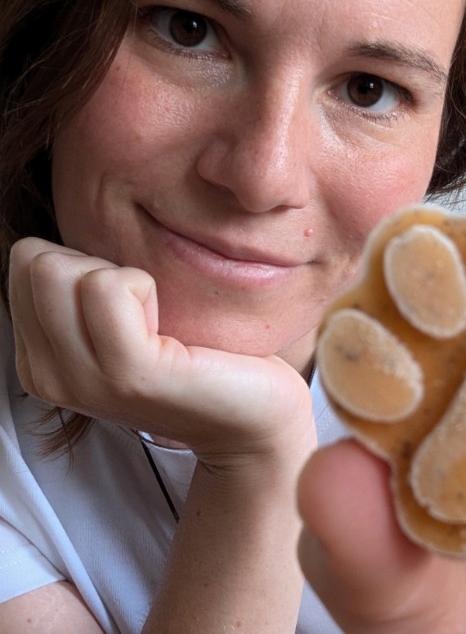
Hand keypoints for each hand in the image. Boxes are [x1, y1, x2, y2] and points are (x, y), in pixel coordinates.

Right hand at [9, 238, 313, 465]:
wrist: (251, 414)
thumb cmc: (196, 357)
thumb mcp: (121, 324)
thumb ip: (81, 291)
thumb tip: (60, 239)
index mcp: (40, 360)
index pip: (25, 261)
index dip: (84, 263)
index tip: (126, 304)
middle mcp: (48, 377)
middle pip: (35, 260)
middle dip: (97, 264)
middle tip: (144, 309)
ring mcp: (86, 380)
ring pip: (61, 270)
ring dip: (124, 277)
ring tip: (157, 320)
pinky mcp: (130, 372)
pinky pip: (109, 287)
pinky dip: (145, 286)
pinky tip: (168, 325)